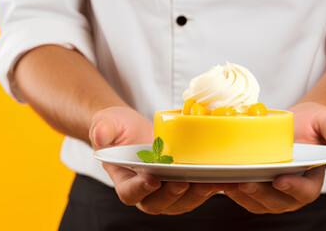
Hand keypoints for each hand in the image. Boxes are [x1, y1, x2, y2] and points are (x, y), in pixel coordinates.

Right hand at [91, 106, 220, 214]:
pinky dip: (211, 186)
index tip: (152, 179)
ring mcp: (166, 191)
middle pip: (158, 203)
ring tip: (210, 182)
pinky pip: (198, 191)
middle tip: (184, 182)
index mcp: (124, 180)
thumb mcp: (107, 122)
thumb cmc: (118, 128)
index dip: (139, 189)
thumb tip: (100, 135)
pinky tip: (225, 177)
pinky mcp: (185, 185)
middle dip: (172, 195)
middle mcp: (145, 192)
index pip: (129, 192)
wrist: (134, 130)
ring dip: (196, 195)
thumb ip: (102, 128)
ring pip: (181, 202)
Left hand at [222, 102, 325, 213]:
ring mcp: (271, 192)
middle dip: (261, 195)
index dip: (294, 188)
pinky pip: (242, 194)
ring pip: (256, 202)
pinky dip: (230, 188)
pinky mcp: (254, 187)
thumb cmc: (313, 123)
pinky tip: (216, 178)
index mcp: (312, 180)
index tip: (280, 180)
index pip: (306, 191)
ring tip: (226, 182)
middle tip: (246, 183)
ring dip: (241, 195)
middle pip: (277, 202)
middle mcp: (291, 191)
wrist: (296, 125)